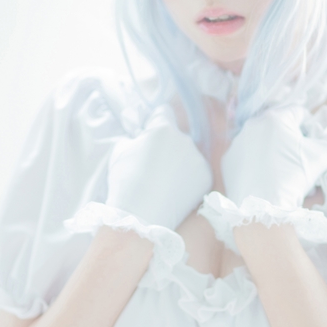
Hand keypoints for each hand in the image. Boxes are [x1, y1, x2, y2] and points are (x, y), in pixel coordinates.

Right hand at [106, 105, 212, 229]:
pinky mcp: (206, 178)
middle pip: (177, 136)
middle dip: (167, 145)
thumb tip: (140, 138)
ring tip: (164, 181)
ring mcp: (198, 159)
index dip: (155, 123)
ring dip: (179, 161)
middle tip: (154, 163)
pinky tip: (174, 189)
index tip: (150, 133)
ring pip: (188, 154)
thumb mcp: (120, 151)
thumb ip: (135, 138)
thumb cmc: (125, 181)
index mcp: (163, 129)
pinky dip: (188, 178)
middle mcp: (185, 140)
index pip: (164, 113)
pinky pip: (197, 171)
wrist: (141, 214)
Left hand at [221, 104, 326, 208]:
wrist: (264, 207)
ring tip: (281, 172)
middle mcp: (252, 125)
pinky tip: (264, 177)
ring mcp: (237, 143)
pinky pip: (246, 156)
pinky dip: (255, 163)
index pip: (298, 112)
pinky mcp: (228, 160)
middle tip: (297, 161)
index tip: (311, 145)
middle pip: (278, 126)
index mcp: (275, 118)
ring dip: (272, 150)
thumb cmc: (294, 177)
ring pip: (261, 141)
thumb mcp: (323, 157)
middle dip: (289, 140)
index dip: (309, 128)